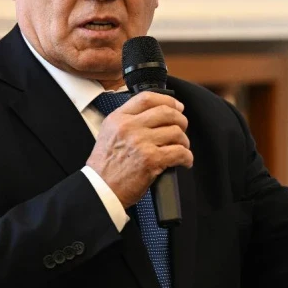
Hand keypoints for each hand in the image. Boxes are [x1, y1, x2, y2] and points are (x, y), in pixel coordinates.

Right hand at [87, 92, 192, 208]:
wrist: (101, 190)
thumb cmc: (105, 166)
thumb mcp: (109, 133)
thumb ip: (128, 120)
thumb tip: (155, 114)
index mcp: (118, 118)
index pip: (147, 98)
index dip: (168, 100)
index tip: (177, 106)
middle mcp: (129, 127)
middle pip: (167, 112)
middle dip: (181, 120)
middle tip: (182, 129)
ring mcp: (141, 142)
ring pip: (176, 132)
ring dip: (184, 141)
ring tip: (181, 148)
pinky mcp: (151, 160)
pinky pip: (180, 152)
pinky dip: (187, 157)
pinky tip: (184, 161)